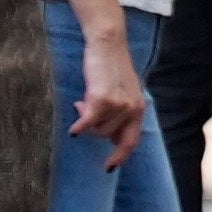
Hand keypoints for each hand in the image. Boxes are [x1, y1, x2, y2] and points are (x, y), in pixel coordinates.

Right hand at [75, 10, 151, 147]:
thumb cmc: (110, 65)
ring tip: (82, 99)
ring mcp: (118, 106)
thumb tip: (97, 130)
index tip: (108, 167)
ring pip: (96, 129)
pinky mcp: (102, 100)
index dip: (120, 157)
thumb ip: (116, 111)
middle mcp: (132, 109)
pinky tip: (73, 129)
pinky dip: (79, 126)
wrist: (108, 44)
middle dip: (93, 127)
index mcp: (138, 108)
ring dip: (86, 117)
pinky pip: (87, 122)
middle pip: (107, 136)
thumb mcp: (121, 91)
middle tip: (81, 107)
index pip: (131, 141)